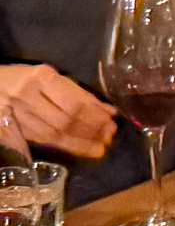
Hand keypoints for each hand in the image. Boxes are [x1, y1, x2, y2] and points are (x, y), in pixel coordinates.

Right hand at [0, 64, 115, 158]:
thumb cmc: (22, 77)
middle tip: (109, 135)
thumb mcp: (48, 76)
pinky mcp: (11, 130)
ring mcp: (17, 115)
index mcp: (41, 77)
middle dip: (90, 130)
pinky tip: (80, 149)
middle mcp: (28, 96)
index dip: (94, 115)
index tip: (112, 120)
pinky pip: (41, 141)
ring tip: (99, 147)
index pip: (73, 101)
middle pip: (64, 120)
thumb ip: (76, 92)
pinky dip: (64, 145)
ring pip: (52, 135)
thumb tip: (107, 110)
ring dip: (80, 142)